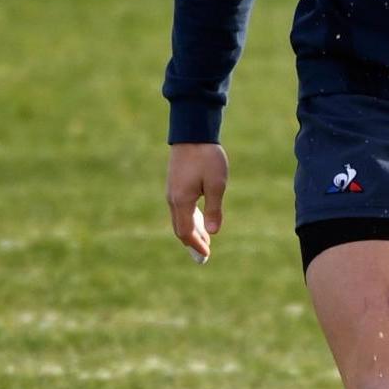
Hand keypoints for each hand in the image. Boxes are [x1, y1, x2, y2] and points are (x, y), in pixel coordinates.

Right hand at [166, 142, 227, 261]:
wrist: (192, 133)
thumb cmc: (207, 157)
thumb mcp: (216, 184)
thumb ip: (214, 209)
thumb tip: (213, 232)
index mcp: (182, 201)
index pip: (186, 232)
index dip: (196, 245)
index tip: (206, 255)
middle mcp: (173, 199)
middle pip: (180, 228)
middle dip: (192, 242)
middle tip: (204, 254)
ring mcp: (172, 191)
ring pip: (179, 218)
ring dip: (191, 230)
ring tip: (204, 239)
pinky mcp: (174, 184)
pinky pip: (179, 208)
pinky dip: (188, 219)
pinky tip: (199, 219)